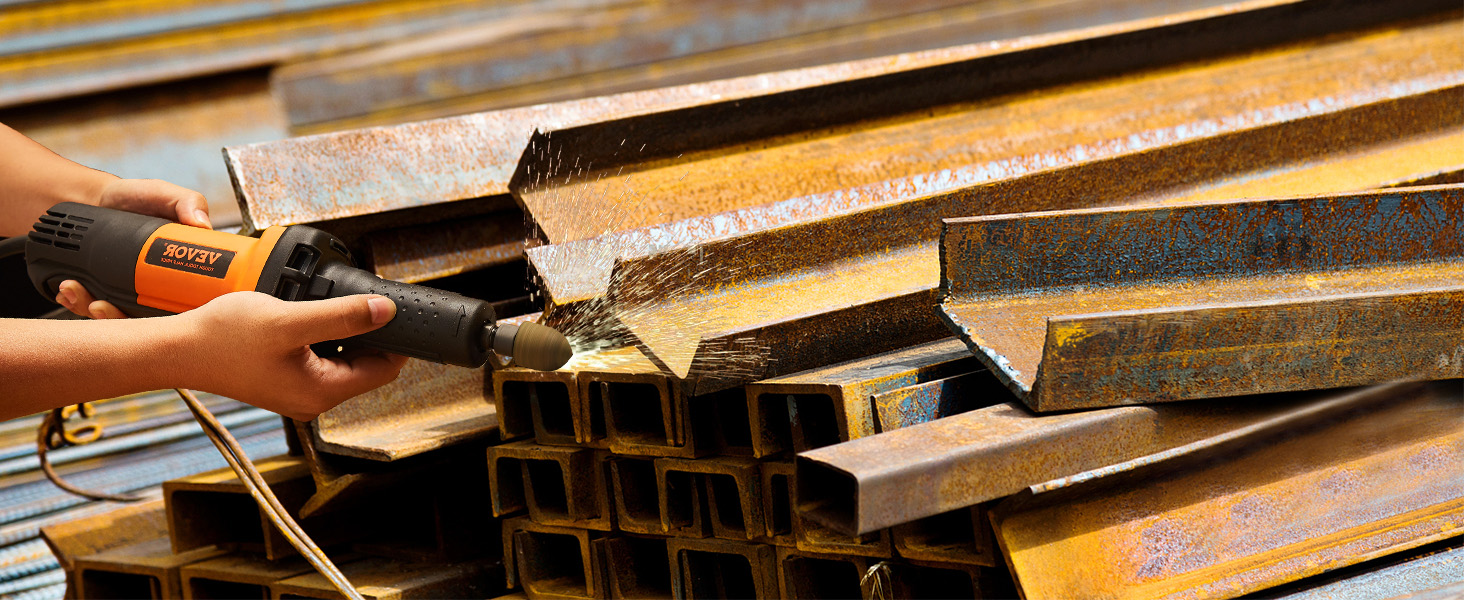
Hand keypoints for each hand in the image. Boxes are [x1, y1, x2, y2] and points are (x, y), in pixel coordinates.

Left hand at [56, 179, 211, 318]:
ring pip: (115, 317)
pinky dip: (75, 301)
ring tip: (75, 290)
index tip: (154, 312)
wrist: (96, 199)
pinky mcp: (101, 291)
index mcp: (179, 272)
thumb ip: (187, 201)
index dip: (175, 314)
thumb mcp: (164, 194)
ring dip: (91, 310)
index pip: (187, 301)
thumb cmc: (136, 198)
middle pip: (148, 318)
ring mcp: (128, 292)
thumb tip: (202, 224)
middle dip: (121, 317)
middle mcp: (156, 287)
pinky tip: (66, 288)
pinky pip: (89, 307)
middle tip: (101, 305)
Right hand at [174, 292, 407, 420]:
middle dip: (369, 333)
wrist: (176, 349)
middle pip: (366, 365)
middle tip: (361, 301)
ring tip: (331, 305)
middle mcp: (313, 399)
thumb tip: (385, 311)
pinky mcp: (284, 380)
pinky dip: (322, 336)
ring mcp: (298, 392)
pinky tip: (309, 316)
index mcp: (321, 392)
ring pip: (343, 359)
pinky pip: (319, 358)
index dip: (396, 340)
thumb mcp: (290, 320)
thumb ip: (341, 315)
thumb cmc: (224, 338)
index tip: (396, 311)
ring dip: (344, 332)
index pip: (384, 370)